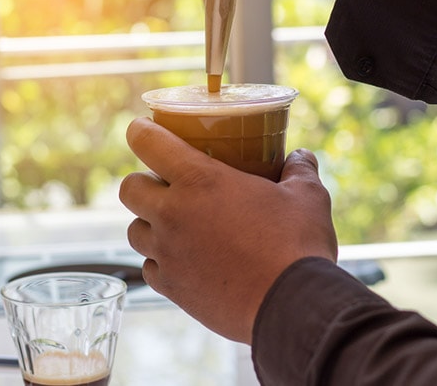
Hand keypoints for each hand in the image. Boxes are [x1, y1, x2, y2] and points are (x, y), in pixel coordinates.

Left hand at [119, 117, 336, 342]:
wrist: (292, 307)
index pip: (147, 142)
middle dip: (143, 183)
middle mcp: (172, 214)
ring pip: (134, 231)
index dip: (141, 131)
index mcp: (199, 180)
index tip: (144, 130)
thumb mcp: (307, 196)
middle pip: (129, 188)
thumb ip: (299, 170)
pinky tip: (185, 261)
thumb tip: (302, 156)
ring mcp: (168, 254)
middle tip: (167, 185)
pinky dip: (161, 262)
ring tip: (176, 225)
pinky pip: (150, 268)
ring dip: (149, 224)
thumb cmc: (298, 245)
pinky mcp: (172, 289)